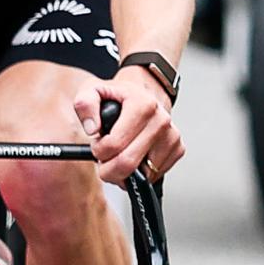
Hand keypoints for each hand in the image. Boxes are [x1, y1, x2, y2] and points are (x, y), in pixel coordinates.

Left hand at [74, 68, 182, 185]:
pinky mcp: (178, 149)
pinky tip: (134, 156)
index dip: (98, 151)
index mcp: (142, 105)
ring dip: (125, 172)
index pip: (114, 145)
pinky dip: (141, 172)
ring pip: (143, 173)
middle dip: (109, 169)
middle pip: (128, 163)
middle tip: (103, 160)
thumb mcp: (92, 90)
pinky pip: (155, 174)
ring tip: (119, 154)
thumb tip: (92, 129)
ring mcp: (172, 136)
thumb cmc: (118, 96)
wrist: (143, 94)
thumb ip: (84, 104)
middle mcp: (161, 120)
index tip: (97, 145)